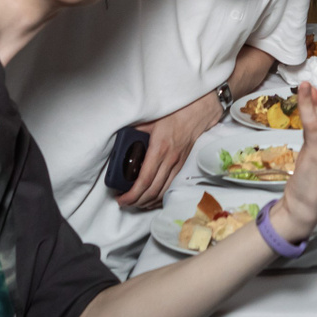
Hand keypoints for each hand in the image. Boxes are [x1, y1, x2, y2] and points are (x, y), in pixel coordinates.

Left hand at [115, 93, 221, 209]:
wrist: (197, 113)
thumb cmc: (173, 114)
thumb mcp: (150, 119)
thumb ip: (134, 130)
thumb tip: (120, 140)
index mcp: (159, 149)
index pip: (145, 180)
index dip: (132, 194)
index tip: (121, 198)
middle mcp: (170, 160)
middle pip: (153, 191)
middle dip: (136, 202)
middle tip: (123, 203)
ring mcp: (177, 164)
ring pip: (162, 192)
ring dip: (147, 202)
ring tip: (134, 203)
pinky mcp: (181, 165)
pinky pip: (169, 187)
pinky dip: (159, 198)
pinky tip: (151, 200)